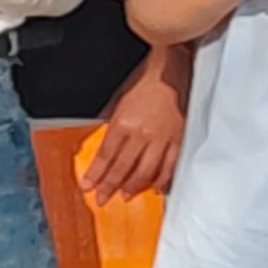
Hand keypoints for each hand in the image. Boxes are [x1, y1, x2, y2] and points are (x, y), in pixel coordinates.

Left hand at [83, 47, 191, 203]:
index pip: (106, 156)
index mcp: (123, 123)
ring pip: (145, 172)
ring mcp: (161, 139)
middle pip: (122, 168)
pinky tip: (154, 187)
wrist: (172, 69)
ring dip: (132, 187)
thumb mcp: (121, 101)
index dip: (95, 174)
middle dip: (109, 186)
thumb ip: (115, 126)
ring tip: (124, 195)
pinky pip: (169, 167)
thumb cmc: (146, 81)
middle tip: (102, 199)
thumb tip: (108, 149)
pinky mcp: (178, 140)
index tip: (88, 186)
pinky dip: (161, 180)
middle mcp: (141, 134)